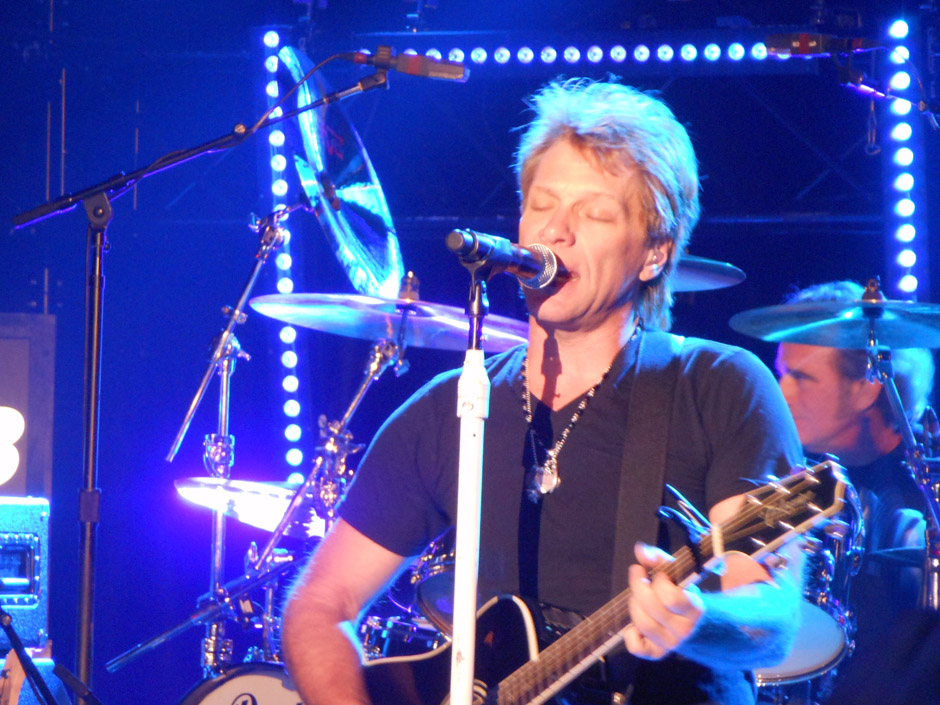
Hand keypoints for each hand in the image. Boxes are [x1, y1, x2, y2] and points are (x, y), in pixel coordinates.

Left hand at [622, 542, 704, 659]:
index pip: (671, 597)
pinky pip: (637, 648)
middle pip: (653, 608)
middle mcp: (684, 630)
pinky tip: (635, 624)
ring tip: (636, 596)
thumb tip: (639, 550)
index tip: (657, 573)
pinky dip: (630, 634)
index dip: (659, 581)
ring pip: (643, 624)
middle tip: (638, 576)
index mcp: (695, 609)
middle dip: (639, 587)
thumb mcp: (678, 574)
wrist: (702, 626)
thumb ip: (660, 559)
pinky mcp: (658, 653)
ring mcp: (671, 644)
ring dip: (634, 605)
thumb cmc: (686, 594)